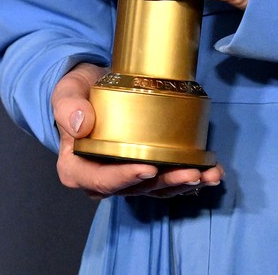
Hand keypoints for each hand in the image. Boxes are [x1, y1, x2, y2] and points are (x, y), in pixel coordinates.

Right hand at [51, 61, 223, 198]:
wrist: (91, 89)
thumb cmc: (77, 94)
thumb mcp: (65, 93)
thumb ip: (68, 107)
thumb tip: (82, 124)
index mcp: (77, 169)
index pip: (101, 181)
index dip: (125, 178)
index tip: (148, 168)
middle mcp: (102, 180)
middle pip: (136, 188)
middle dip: (166, 182)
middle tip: (192, 172)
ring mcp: (126, 178)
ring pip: (156, 189)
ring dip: (184, 184)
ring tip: (208, 174)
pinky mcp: (144, 171)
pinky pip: (166, 180)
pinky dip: (190, 179)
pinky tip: (212, 173)